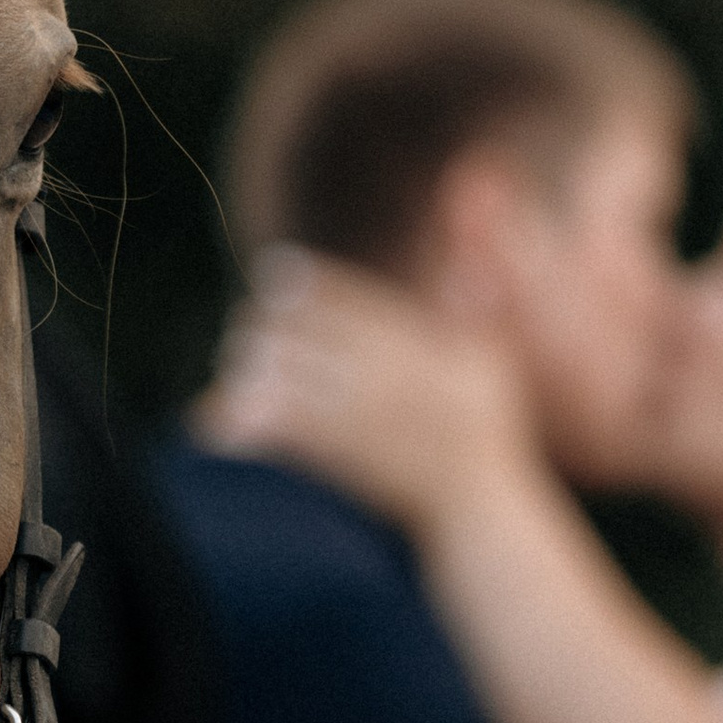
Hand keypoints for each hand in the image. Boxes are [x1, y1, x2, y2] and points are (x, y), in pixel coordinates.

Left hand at [203, 252, 537, 534]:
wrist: (479, 511)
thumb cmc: (489, 431)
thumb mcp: (492, 355)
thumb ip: (476, 291)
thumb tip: (477, 211)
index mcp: (415, 345)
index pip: (341, 295)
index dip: (298, 280)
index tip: (273, 274)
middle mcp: (384, 375)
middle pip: (297, 329)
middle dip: (264, 324)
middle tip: (253, 327)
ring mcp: (360, 419)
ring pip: (279, 373)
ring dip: (250, 367)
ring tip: (243, 366)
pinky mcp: (341, 461)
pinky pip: (278, 428)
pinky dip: (246, 418)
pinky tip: (230, 414)